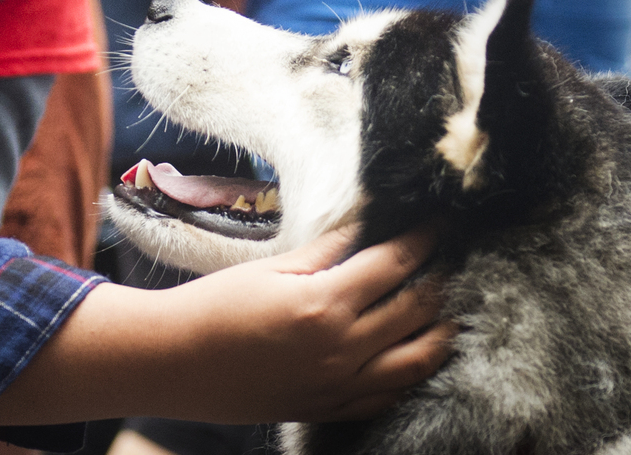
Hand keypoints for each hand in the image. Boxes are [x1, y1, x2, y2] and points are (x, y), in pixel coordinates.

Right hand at [163, 224, 452, 422]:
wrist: (176, 362)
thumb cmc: (215, 306)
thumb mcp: (270, 268)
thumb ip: (324, 250)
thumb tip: (363, 226)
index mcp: (324, 303)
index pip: (394, 265)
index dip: (422, 239)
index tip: (440, 222)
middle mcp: (341, 347)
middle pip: (415, 311)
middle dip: (441, 281)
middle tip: (454, 260)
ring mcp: (338, 385)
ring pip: (416, 361)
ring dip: (440, 333)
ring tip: (450, 312)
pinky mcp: (328, 409)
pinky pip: (387, 396)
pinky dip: (411, 376)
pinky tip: (416, 358)